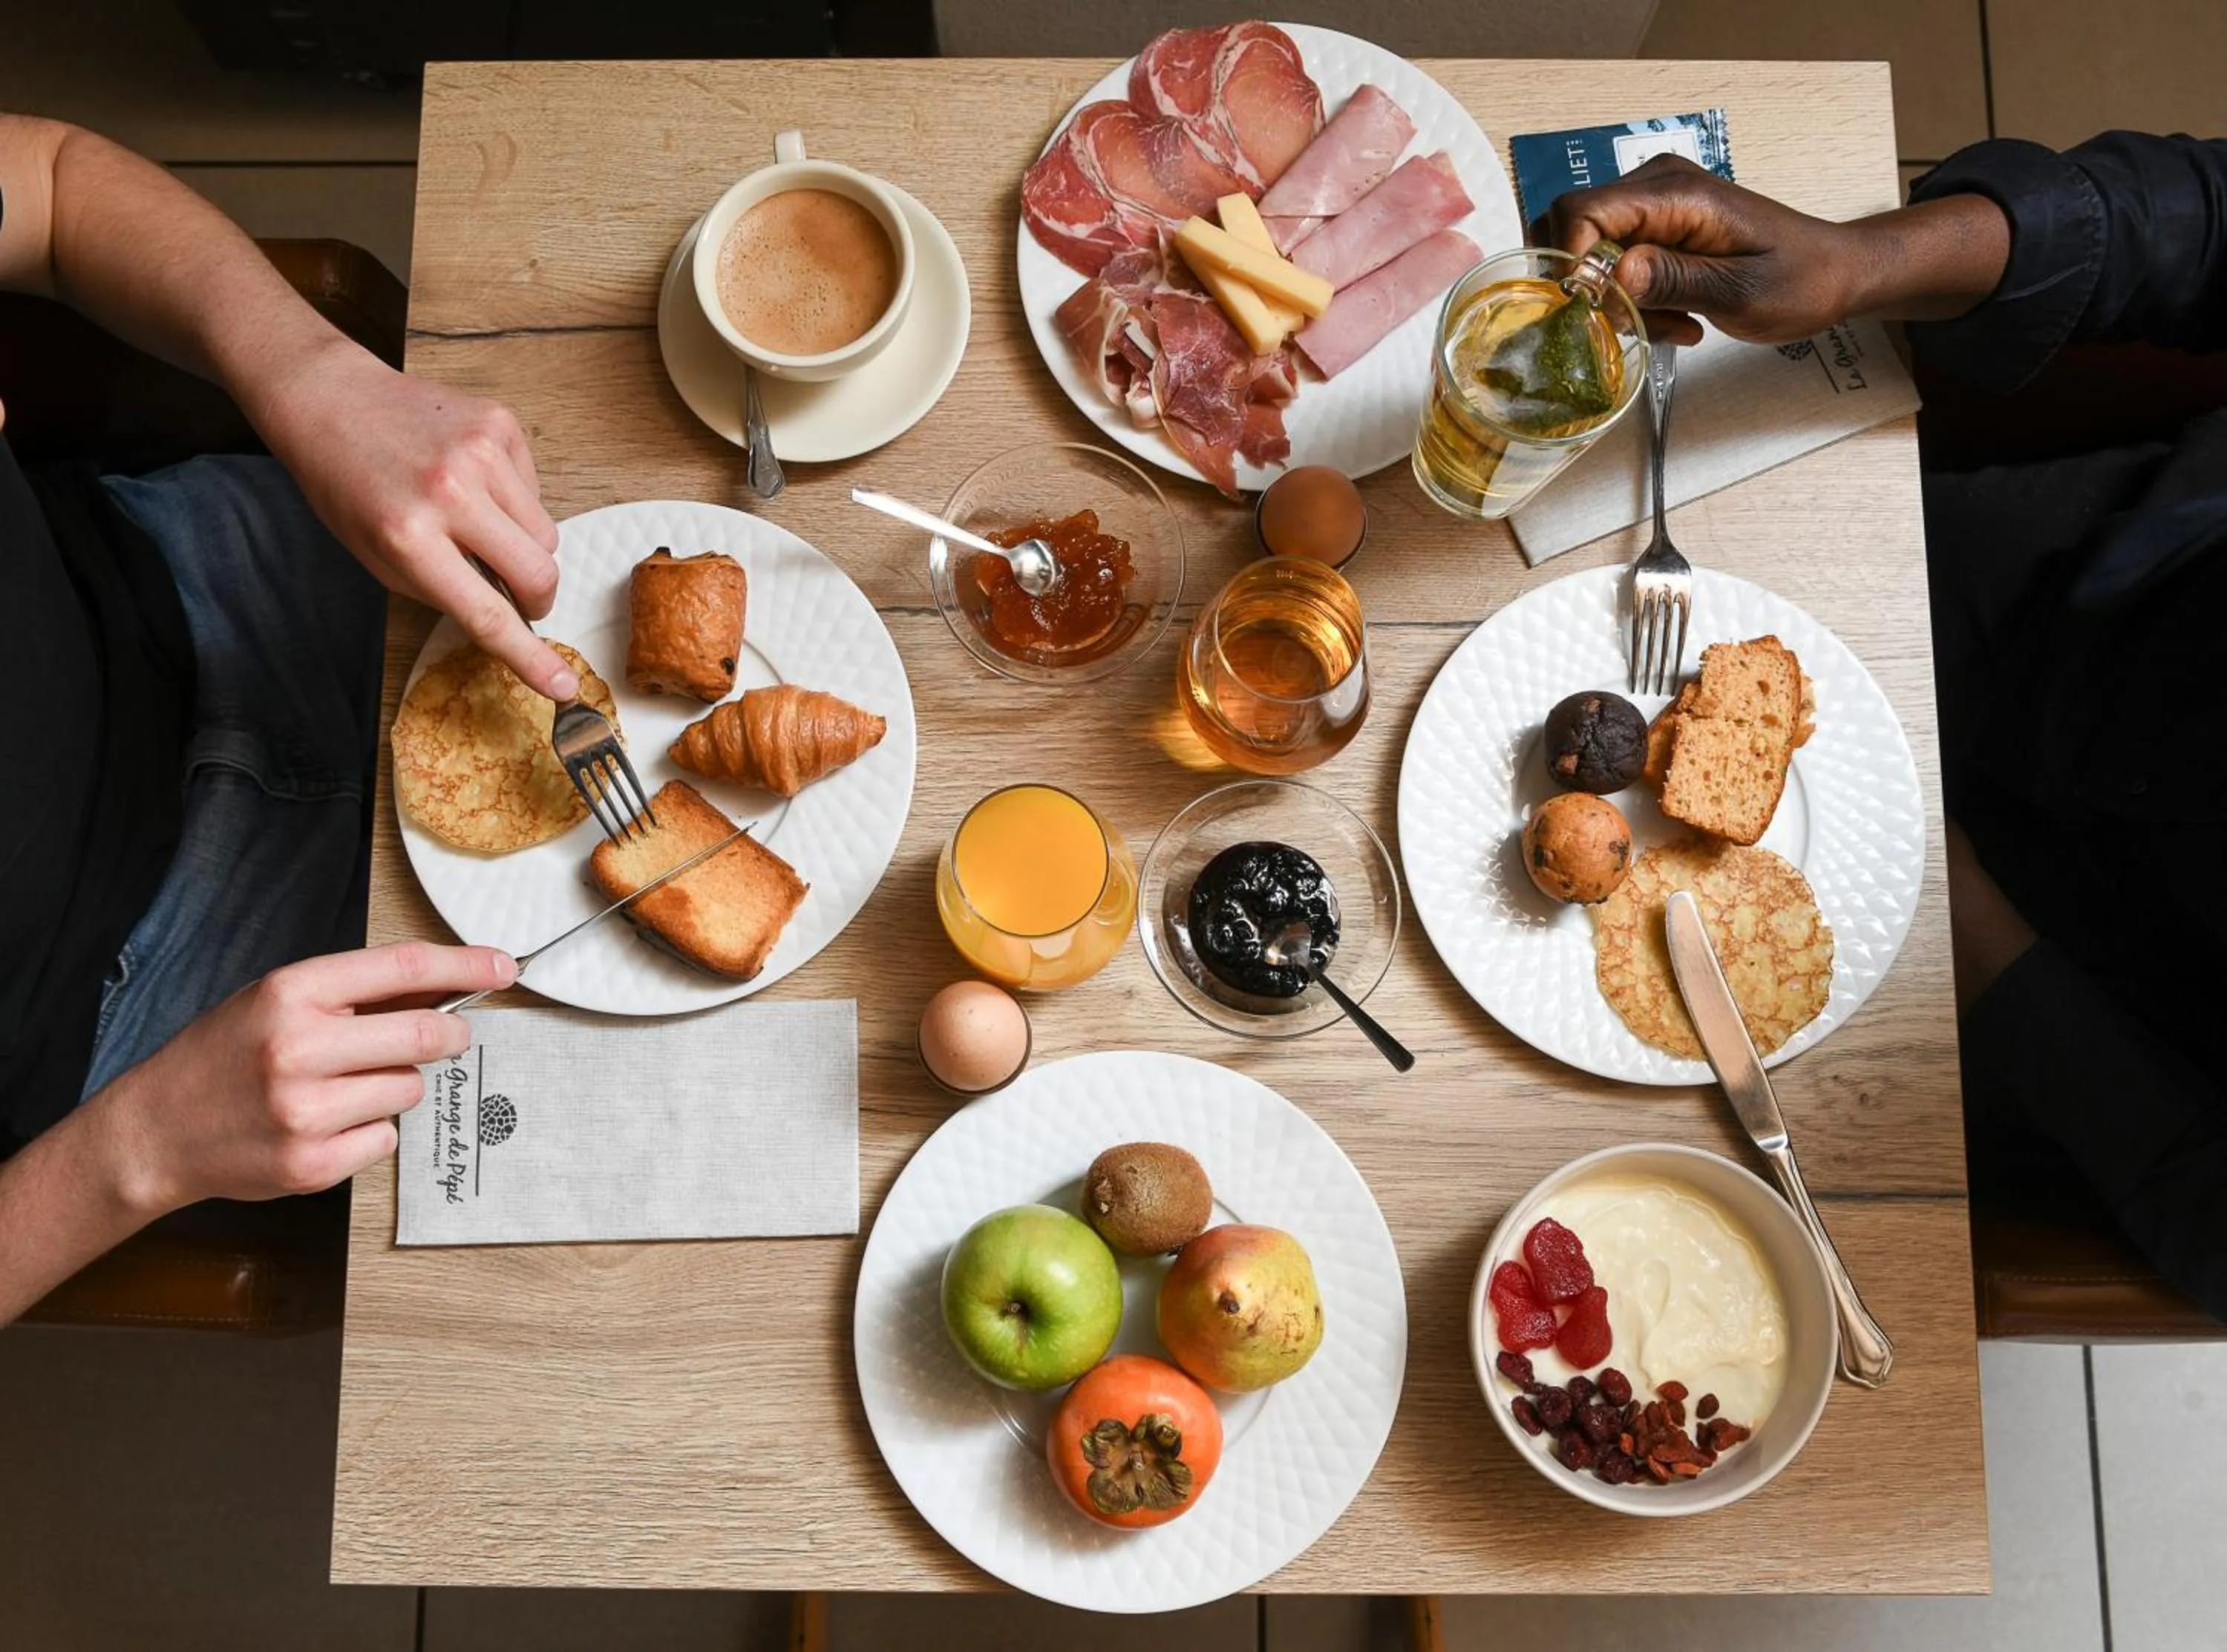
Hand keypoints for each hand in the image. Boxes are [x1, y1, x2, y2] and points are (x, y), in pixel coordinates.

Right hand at [91, 942, 516, 1213]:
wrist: (155, 1130)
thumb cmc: (224, 1056)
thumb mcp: (278, 1000)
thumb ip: (357, 992)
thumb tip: (444, 984)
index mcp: (292, 994)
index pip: (404, 967)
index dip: (466, 966)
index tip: (503, 968)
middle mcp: (298, 1049)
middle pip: (425, 1036)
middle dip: (450, 1035)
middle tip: (448, 1036)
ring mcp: (306, 1112)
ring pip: (408, 1090)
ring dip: (395, 1085)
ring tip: (341, 1086)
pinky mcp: (312, 1164)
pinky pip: (386, 1137)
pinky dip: (371, 1130)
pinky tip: (326, 1125)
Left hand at [254, 337, 579, 700]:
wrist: (331, 401)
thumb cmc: (347, 486)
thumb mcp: (378, 558)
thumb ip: (444, 591)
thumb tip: (506, 615)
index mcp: (410, 537)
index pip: (489, 614)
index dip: (530, 658)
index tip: (562, 685)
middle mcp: (451, 492)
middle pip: (539, 572)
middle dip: (537, 598)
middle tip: (520, 597)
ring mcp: (481, 453)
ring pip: (545, 534)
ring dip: (524, 547)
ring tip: (480, 526)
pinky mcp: (500, 424)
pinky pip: (535, 490)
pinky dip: (515, 502)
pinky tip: (476, 484)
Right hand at [1547, 155, 1863, 346]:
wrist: (1834, 270)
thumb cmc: (1800, 280)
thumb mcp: (1741, 293)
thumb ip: (1674, 280)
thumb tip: (1613, 272)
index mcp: (1676, 194)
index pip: (1581, 211)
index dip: (1572, 263)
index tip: (1598, 309)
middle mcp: (1656, 186)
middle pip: (1573, 230)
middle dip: (1591, 287)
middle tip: (1636, 323)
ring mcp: (1654, 204)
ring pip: (1591, 253)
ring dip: (1617, 301)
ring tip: (1673, 324)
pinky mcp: (1658, 225)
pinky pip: (1616, 262)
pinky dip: (1634, 299)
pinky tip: (1676, 316)